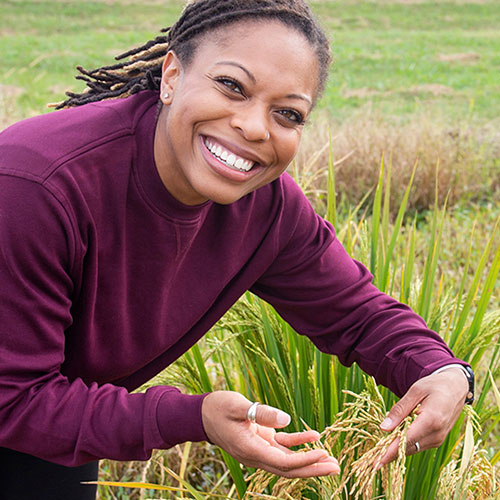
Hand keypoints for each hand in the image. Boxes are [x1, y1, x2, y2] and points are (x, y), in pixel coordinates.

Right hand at [201, 391, 339, 477]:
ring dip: (309, 460)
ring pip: (288, 460)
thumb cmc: (218, 408)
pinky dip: (298, 442)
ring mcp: (260, 449)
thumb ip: (260, 412)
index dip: (304, 461)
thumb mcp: (237, 406)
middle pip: (289, 469)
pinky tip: (314, 435)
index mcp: (251, 450)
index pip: (283, 462)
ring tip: (331, 459)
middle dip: (313, 469)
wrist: (202, 414)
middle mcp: (257, 455)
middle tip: (336, 467)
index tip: (323, 456)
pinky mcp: (261, 440)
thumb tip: (286, 418)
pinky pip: (283, 446)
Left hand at [378, 367, 468, 466]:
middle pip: (407, 448)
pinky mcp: (437, 440)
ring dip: (396, 450)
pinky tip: (393, 440)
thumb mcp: (415, 391)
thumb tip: (384, 428)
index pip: (405, 440)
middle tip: (370, 459)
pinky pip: (417, 445)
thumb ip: (400, 410)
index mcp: (431, 420)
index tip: (375, 464)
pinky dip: (404, 444)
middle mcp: (436, 434)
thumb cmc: (434, 386)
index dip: (389, 452)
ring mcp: (438, 439)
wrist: (456, 388)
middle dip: (389, 453)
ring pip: (412, 448)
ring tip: (378, 450)